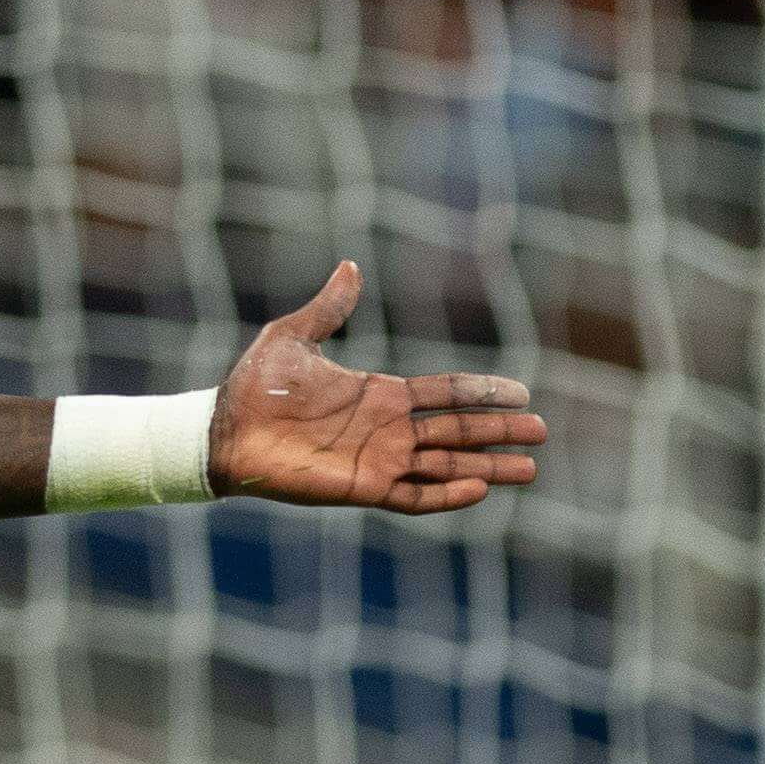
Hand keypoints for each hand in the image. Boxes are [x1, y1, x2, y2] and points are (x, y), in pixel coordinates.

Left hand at [208, 263, 549, 513]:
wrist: (222, 430)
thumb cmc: (253, 386)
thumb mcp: (294, 336)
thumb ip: (328, 308)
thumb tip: (349, 267)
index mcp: (380, 395)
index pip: (445, 393)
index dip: (482, 392)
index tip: (521, 391)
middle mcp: (387, 430)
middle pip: (458, 430)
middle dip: (500, 431)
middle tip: (542, 431)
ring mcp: (378, 460)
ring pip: (446, 464)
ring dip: (487, 466)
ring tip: (529, 469)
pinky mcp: (361, 488)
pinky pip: (413, 496)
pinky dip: (445, 494)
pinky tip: (479, 488)